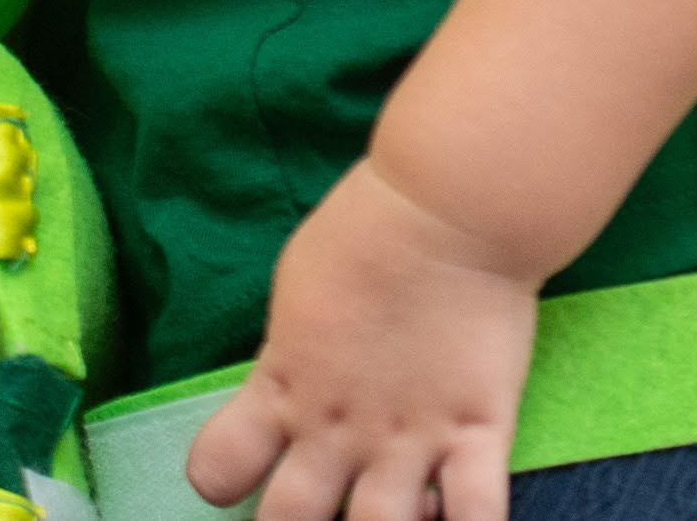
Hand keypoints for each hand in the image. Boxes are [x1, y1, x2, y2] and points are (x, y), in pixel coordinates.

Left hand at [181, 159, 543, 520]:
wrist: (454, 206)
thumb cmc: (370, 227)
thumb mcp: (299, 291)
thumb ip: (290, 352)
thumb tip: (290, 376)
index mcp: (282, 386)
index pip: (218, 470)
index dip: (224, 478)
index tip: (247, 469)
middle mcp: (336, 429)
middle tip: (318, 510)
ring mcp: (409, 439)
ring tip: (392, 517)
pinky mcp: (478, 431)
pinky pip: (476, 516)